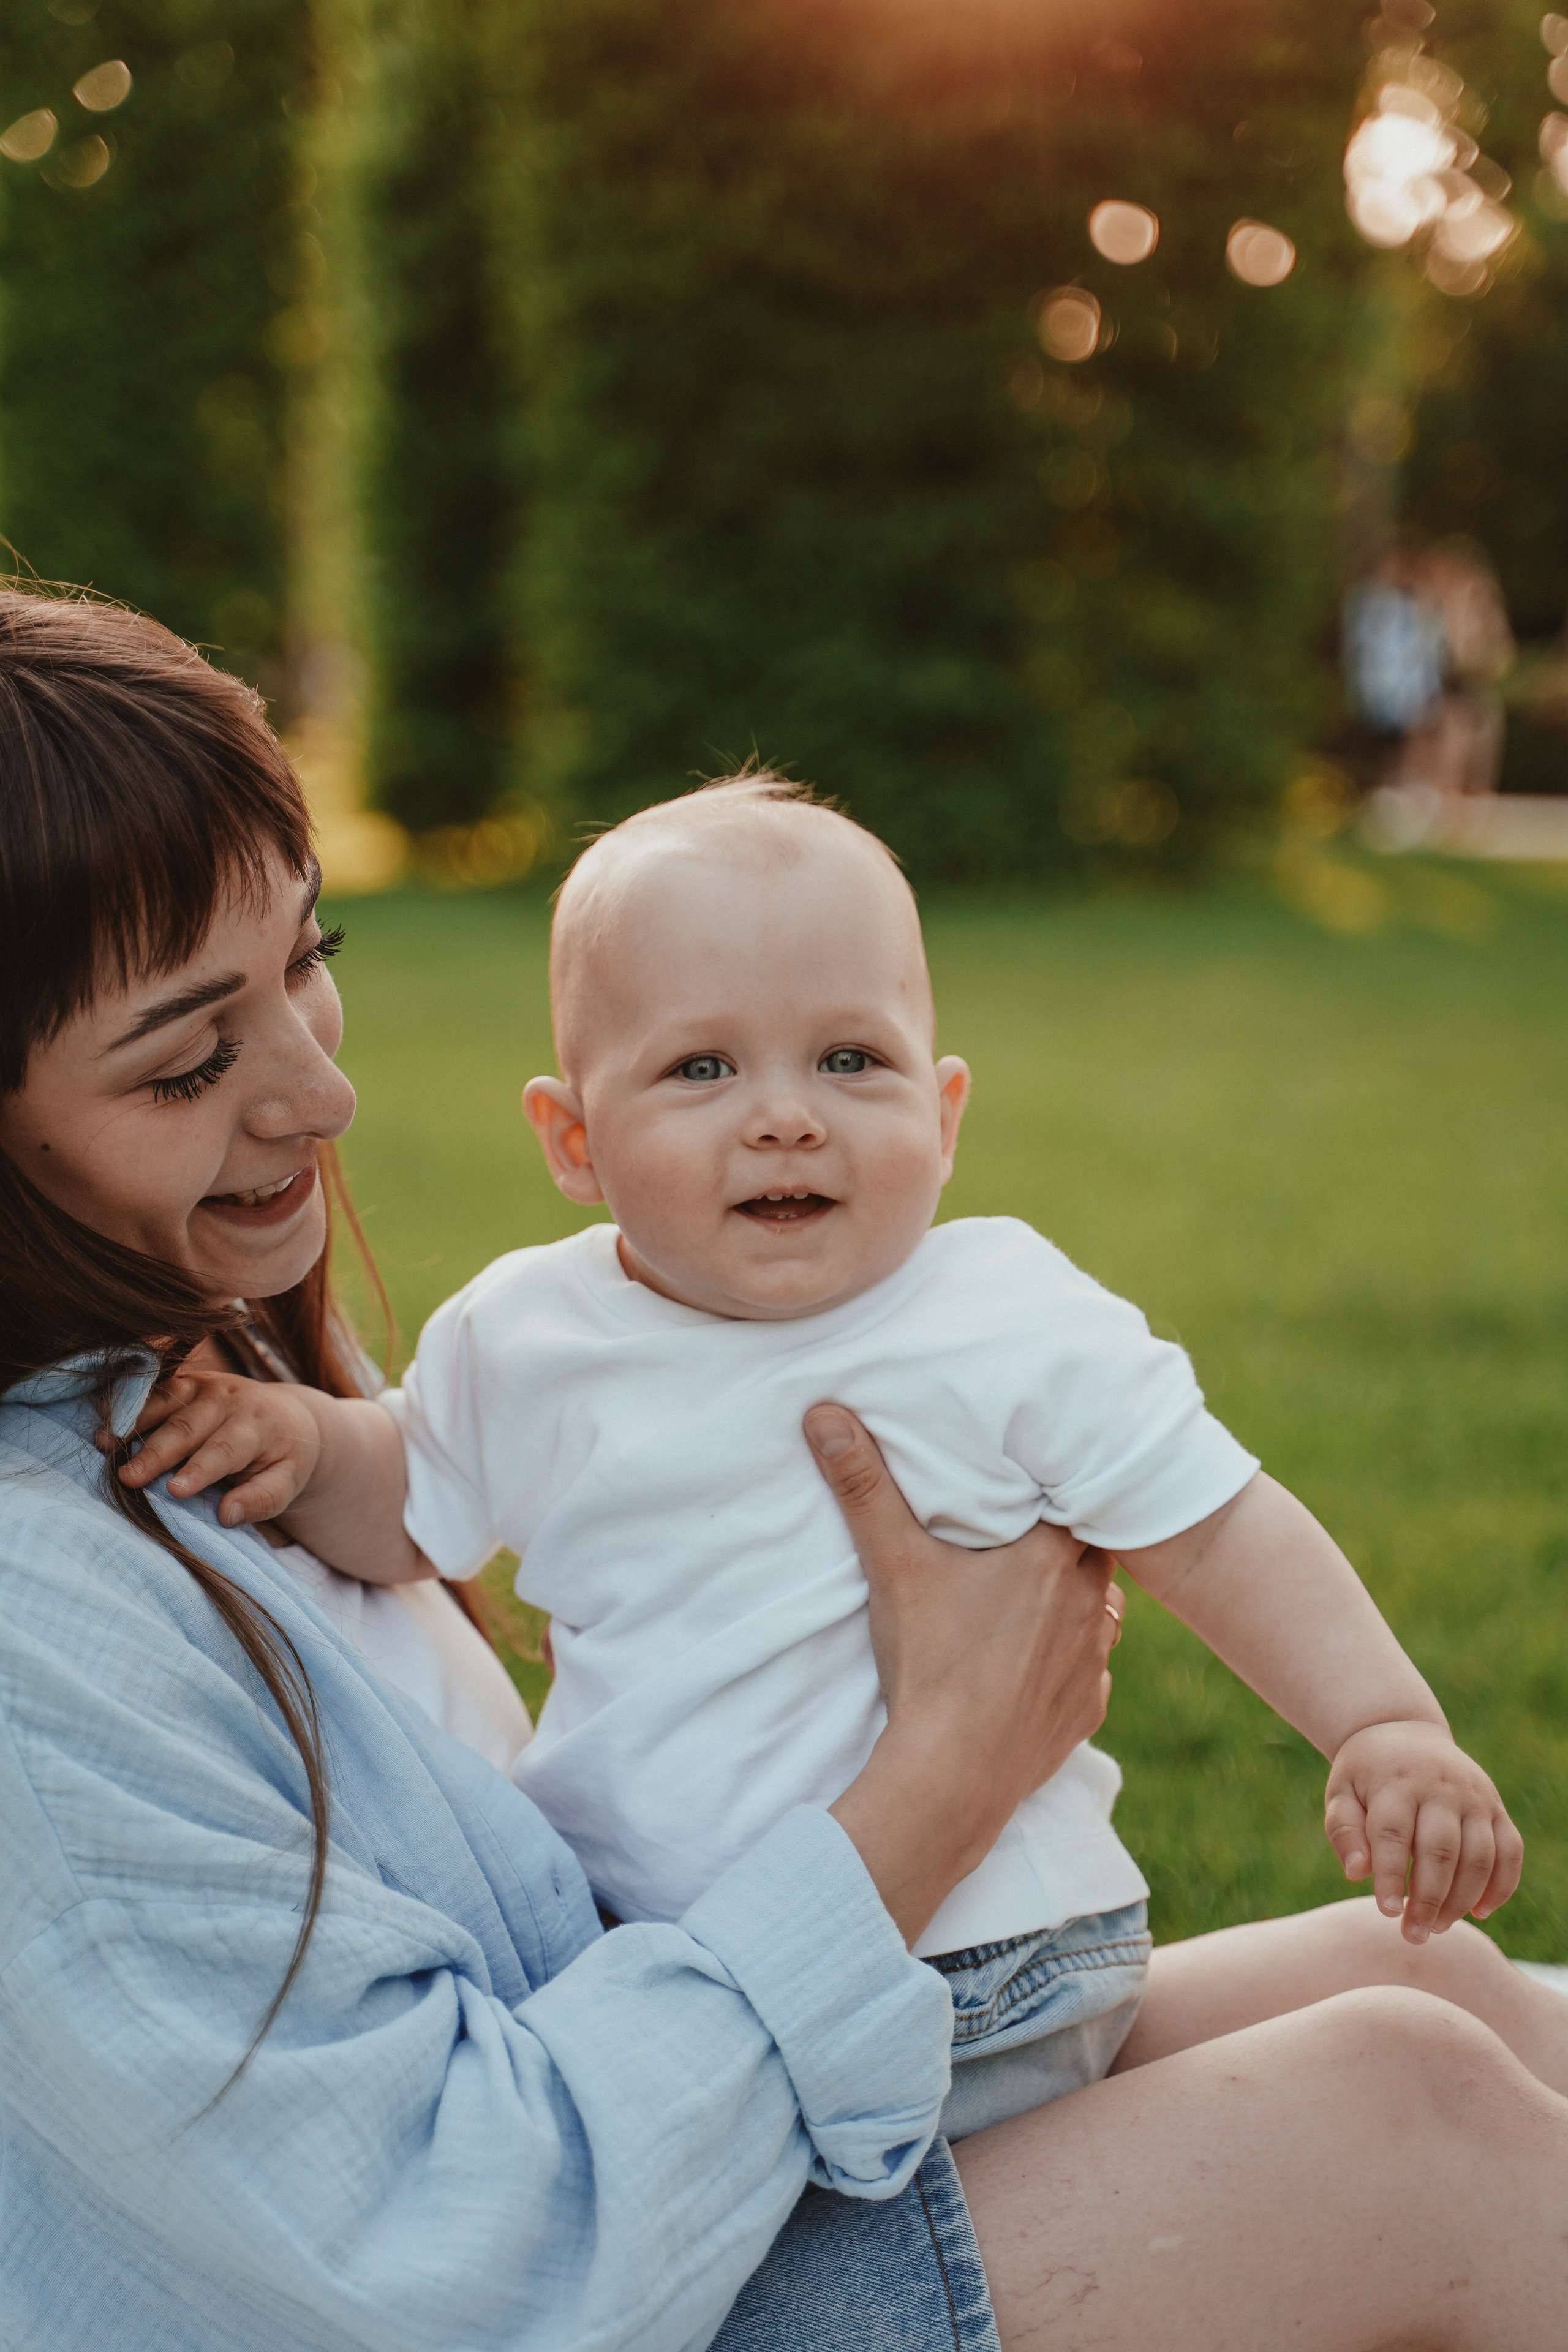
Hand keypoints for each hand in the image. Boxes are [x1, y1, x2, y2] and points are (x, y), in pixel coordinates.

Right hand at [107, 1370, 322, 1529]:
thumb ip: (262, 1499)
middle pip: (188, 1427)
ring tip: (103, 1444)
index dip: (199, 1469)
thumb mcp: (287, 1481)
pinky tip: (104, 1419)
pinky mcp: (186, 1383)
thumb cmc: (283, 1458)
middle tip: (127, 1478)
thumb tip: (226, 1515)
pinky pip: (155, 1391)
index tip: (175, 1490)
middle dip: (156, 1452)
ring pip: (166, 1403)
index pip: (225, 1449)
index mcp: (258, 1426)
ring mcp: (206, 1387)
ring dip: (133, 1422)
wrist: (287, 1415)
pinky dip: (129, 1404)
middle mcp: (230, 1400)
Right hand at [806, 1403, 1120, 1945]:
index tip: (1031, 1487)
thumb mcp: (893, 1564)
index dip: (1056, 1491)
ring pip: (1100, 1608)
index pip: (1078, 1498)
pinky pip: (1090, 1669)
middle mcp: (1091, 1601)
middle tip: (1022, 1537)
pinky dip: (1067, 1661)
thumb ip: (864, 1486)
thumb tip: (825, 1413)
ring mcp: (1094, 1660)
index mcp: (1052, 1555)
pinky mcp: (1087, 1709)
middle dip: (1064, 1542)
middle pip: (1093, 1550)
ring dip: (1072, 1600)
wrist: (951, 1775)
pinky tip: (1029, 1663)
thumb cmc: (928, 1662)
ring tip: (1028, 1597)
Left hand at [1324, 1719, 1522, 1943]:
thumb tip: (1357, 1874)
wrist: (1401, 1731)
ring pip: (1480, 1856)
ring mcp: (1474, 1796)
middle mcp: (1440, 1787)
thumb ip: (1344, 1831)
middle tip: (1414, 1934)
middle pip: (1441, 1851)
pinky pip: (1511, 1850)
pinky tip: (1479, 1911)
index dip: (1390, 1876)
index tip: (1387, 1912)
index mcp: (1395, 1782)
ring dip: (1463, 1899)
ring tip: (1438, 1927)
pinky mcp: (1495, 1806)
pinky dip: (1502, 1885)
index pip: (1393, 1834)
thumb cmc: (1366, 1775)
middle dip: (1429, 1899)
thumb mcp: (1341, 1793)